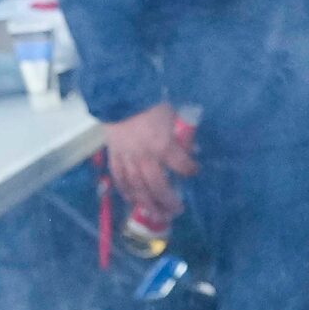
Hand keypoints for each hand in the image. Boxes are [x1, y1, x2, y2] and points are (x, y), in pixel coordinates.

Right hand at [103, 102, 195, 219]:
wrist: (118, 95)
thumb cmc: (148, 103)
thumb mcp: (171, 115)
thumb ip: (178, 133)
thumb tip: (188, 146)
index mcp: (162, 145)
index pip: (181, 165)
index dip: (189, 169)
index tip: (194, 171)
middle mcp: (145, 157)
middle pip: (157, 186)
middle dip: (167, 201)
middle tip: (176, 211)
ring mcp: (127, 159)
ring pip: (136, 187)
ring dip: (147, 203)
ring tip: (156, 214)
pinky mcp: (113, 156)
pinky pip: (119, 178)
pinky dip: (125, 191)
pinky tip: (132, 201)